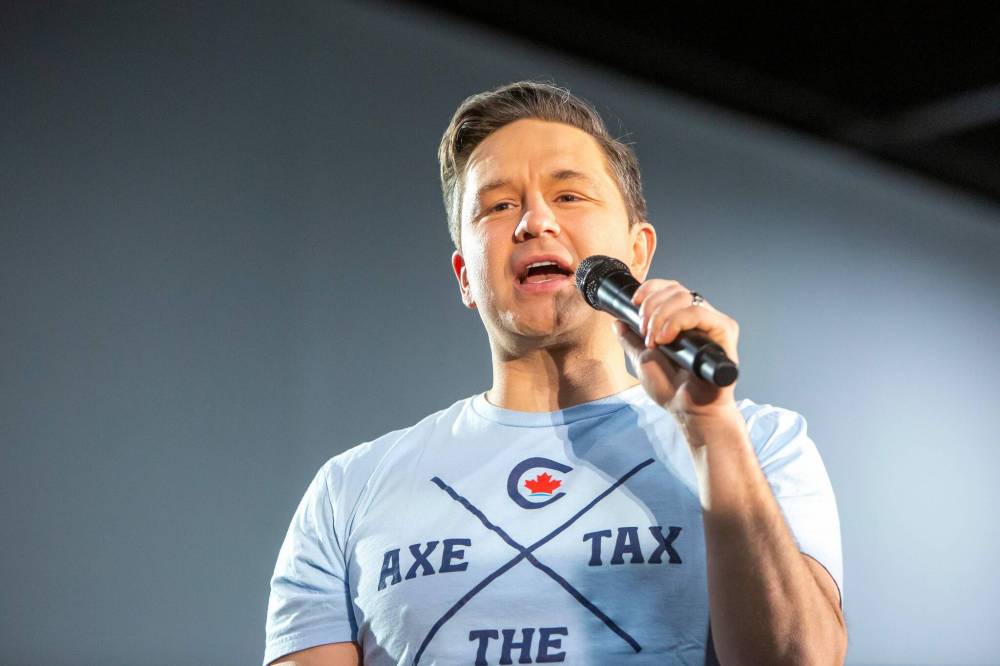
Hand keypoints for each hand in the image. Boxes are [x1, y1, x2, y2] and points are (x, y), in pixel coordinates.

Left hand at [612, 279, 739, 419]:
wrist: (688, 411)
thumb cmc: (671, 389)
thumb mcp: (642, 359)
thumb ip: (630, 340)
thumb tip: (617, 322)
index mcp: (682, 320)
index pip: (670, 288)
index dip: (651, 288)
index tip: (635, 302)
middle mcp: (699, 318)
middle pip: (676, 290)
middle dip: (652, 306)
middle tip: (644, 331)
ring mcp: (712, 324)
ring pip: (686, 298)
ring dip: (661, 315)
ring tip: (654, 340)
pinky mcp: (724, 333)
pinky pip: (700, 314)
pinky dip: (677, 321)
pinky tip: (666, 339)